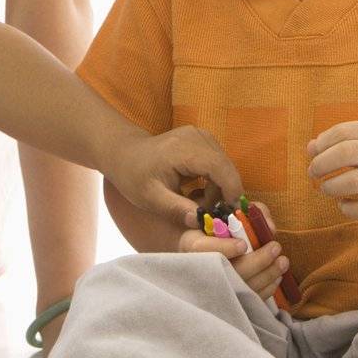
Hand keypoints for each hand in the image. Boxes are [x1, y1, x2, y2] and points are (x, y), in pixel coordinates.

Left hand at [106, 125, 244, 229]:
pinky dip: (215, 181)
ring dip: (219, 189)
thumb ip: (176, 210)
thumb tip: (201, 222)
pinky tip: (198, 192)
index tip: (232, 215)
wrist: (124, 154)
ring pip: (225, 167)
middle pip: (226, 167)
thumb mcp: (151, 198)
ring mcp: (200, 135)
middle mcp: (196, 136)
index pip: (219, 167)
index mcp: (183, 149)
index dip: (231, 191)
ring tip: (199, 204)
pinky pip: (219, 163)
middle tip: (212, 215)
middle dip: (225, 194)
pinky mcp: (203, 139)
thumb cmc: (134, 176)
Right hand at [176, 200, 289, 300]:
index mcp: (192, 244)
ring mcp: (216, 286)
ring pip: (243, 288)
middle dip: (257, 261)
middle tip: (276, 247)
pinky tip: (277, 276)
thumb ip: (244, 211)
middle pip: (229, 272)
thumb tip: (266, 224)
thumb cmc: (217, 228)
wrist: (208, 251)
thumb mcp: (222, 211)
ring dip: (267, 274)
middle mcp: (201, 268)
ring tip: (283, 261)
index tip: (243, 244)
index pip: (204, 249)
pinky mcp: (232, 297)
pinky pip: (250, 298)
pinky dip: (267, 288)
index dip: (225, 248)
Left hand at [306, 120, 357, 217]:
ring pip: (354, 182)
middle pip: (346, 154)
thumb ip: (343, 140)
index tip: (313, 154)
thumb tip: (310, 148)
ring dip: (331, 187)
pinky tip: (343, 205)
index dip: (322, 143)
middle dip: (321, 164)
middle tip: (313, 173)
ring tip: (326, 189)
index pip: (343, 132)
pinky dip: (347, 208)